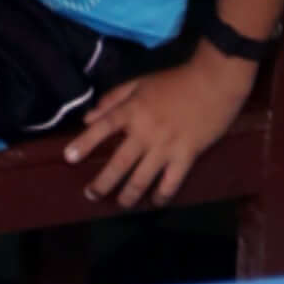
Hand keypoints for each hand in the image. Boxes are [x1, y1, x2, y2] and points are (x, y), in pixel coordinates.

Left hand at [63, 44, 246, 209]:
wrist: (215, 81)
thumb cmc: (176, 80)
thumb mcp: (141, 82)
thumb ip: (113, 99)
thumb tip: (88, 117)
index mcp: (133, 110)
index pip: (102, 128)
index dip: (84, 143)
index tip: (69, 158)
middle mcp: (145, 132)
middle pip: (118, 163)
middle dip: (102, 183)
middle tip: (91, 195)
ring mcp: (166, 147)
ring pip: (141, 178)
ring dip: (128, 195)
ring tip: (121, 203)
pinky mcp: (186, 155)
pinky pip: (171, 182)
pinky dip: (162, 195)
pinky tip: (155, 202)